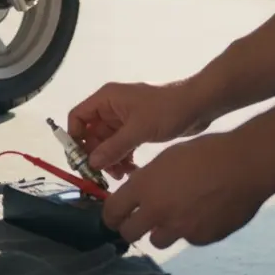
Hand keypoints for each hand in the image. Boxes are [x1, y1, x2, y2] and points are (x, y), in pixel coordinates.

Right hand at [67, 81, 212, 178]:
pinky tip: (131, 170)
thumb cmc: (166, 110)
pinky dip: (123, 157)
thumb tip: (91, 163)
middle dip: (96, 154)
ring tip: (121, 175)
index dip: (75, 137)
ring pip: (107, 142)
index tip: (81, 159)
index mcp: (106, 99)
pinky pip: (121, 145)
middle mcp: (111, 108)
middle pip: (91, 133)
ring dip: (111, 159)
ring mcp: (124, 119)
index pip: (78, 117)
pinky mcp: (137, 128)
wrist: (199, 105)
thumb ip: (113, 147)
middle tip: (104, 174)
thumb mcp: (138, 129)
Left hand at [102, 132, 274, 247]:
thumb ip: (147, 179)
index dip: (111, 215)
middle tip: (138, 222)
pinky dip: (189, 231)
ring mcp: (179, 228)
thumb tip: (138, 190)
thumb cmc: (204, 153)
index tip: (114, 215)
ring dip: (160, 232)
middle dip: (130, 228)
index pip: (112, 211)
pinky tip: (201, 215)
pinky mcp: (201, 238)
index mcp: (144, 187)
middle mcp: (157, 211)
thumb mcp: (165, 159)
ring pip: (157, 241)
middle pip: (128, 233)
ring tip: (172, 218)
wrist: (243, 166)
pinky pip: (187, 240)